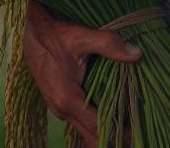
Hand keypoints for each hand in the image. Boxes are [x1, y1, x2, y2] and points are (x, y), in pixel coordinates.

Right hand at [22, 0, 141, 145]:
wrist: (30, 31)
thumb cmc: (54, 34)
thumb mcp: (81, 36)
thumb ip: (108, 44)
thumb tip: (136, 54)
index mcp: (67, 99)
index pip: (99, 127)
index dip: (120, 132)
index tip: (139, 132)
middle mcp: (61, 109)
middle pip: (91, 137)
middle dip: (114, 137)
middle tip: (137, 135)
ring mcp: (58, 108)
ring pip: (85, 131)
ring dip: (104, 131)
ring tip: (127, 126)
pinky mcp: (58, 102)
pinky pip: (80, 121)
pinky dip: (95, 124)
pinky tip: (110, 116)